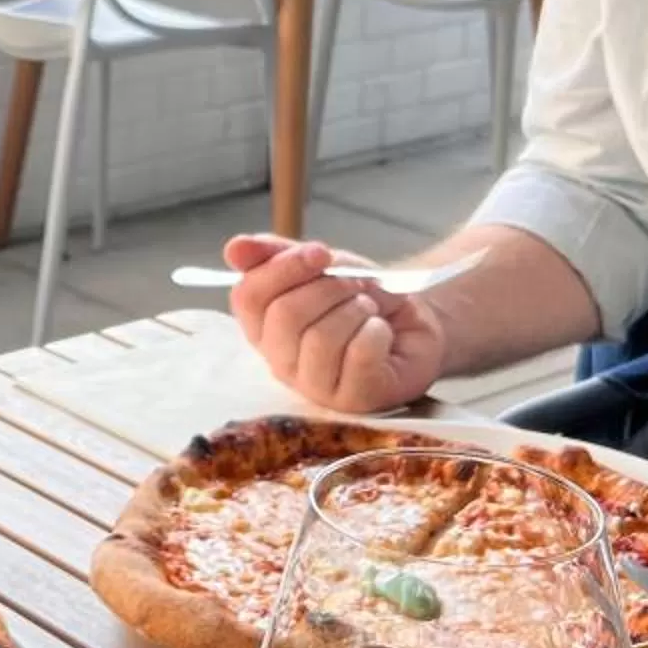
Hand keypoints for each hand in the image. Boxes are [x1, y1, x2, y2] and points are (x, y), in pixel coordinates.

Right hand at [225, 235, 447, 412]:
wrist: (414, 321)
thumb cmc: (361, 298)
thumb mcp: (321, 265)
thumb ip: (276, 256)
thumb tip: (233, 248)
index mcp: (264, 328)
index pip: (248, 297)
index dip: (284, 268)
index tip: (320, 253)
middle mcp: (281, 361)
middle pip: (284, 315)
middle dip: (327, 287)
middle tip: (354, 285)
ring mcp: (315, 386)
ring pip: (320, 337)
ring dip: (356, 309)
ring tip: (368, 310)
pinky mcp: (352, 399)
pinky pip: (358, 354)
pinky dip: (376, 331)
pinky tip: (381, 332)